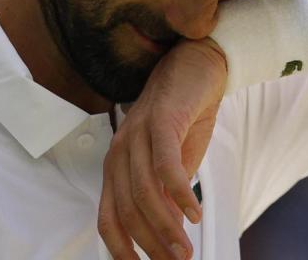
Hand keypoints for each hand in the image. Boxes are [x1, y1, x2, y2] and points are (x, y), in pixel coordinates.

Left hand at [98, 38, 227, 259]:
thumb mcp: (174, 164)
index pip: (109, 218)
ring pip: (143, 193)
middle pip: (127, 211)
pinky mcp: (161, 120)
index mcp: (117, 166)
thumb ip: (166, 198)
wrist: (198, 65)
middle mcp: (120, 151)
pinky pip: (164, 165)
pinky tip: (195, 213)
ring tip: (185, 250)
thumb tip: (170, 237)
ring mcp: (137, 134)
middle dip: (151, 245)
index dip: (123, 250)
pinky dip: (178, 193)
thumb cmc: (184, 116)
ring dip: (166, 228)